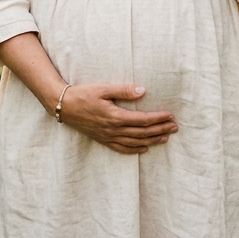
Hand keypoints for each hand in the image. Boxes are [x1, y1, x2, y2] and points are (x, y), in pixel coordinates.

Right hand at [57, 83, 177, 153]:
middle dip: (160, 130)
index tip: (170, 116)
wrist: (64, 106)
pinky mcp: (102, 139)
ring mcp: (108, 136)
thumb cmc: (84, 94)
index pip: (143, 120)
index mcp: (115, 116)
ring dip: (152, 140)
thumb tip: (143, 91)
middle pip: (142, 133)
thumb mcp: (103, 88)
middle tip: (175, 127)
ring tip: (165, 137)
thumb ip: (124, 90)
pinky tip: (144, 148)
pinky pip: (121, 148)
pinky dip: (135, 149)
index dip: (158, 119)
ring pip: (135, 142)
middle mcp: (113, 129)